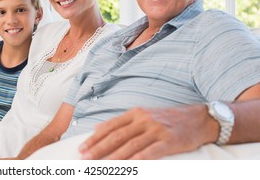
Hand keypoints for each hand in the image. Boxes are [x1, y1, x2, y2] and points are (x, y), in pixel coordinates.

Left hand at [78, 105, 216, 159]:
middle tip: (85, 159)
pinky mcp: (169, 141)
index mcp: (135, 113)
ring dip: (114, 157)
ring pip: (130, 145)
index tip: (82, 148)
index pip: (110, 126)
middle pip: (116, 136)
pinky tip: (128, 166)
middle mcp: (143, 119)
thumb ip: (122, 122)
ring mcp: (156, 130)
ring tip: (101, 166)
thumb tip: (97, 128)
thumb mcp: (143, 115)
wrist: (198, 119)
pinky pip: (150, 152)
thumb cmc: (167, 119)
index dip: (95, 138)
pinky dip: (138, 160)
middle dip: (98, 148)